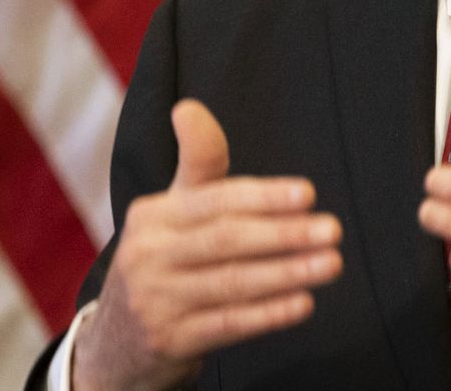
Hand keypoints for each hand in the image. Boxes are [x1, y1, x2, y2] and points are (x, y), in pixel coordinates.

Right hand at [73, 100, 343, 390]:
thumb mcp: (171, 211)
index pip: (213, 201)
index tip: (307, 193)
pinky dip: (269, 314)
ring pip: (232, 283)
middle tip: (332, 230)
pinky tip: (304, 303)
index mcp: (151, 216)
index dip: (262, 196)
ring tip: (331, 263)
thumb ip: (196, 164)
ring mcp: (156, 302)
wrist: (117, 339)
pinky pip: (228, 324)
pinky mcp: (170, 341)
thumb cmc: (163, 259)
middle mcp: (148, 256)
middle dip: (284, 234)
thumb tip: (188, 108)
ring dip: (288, 273)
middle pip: (226, 240)